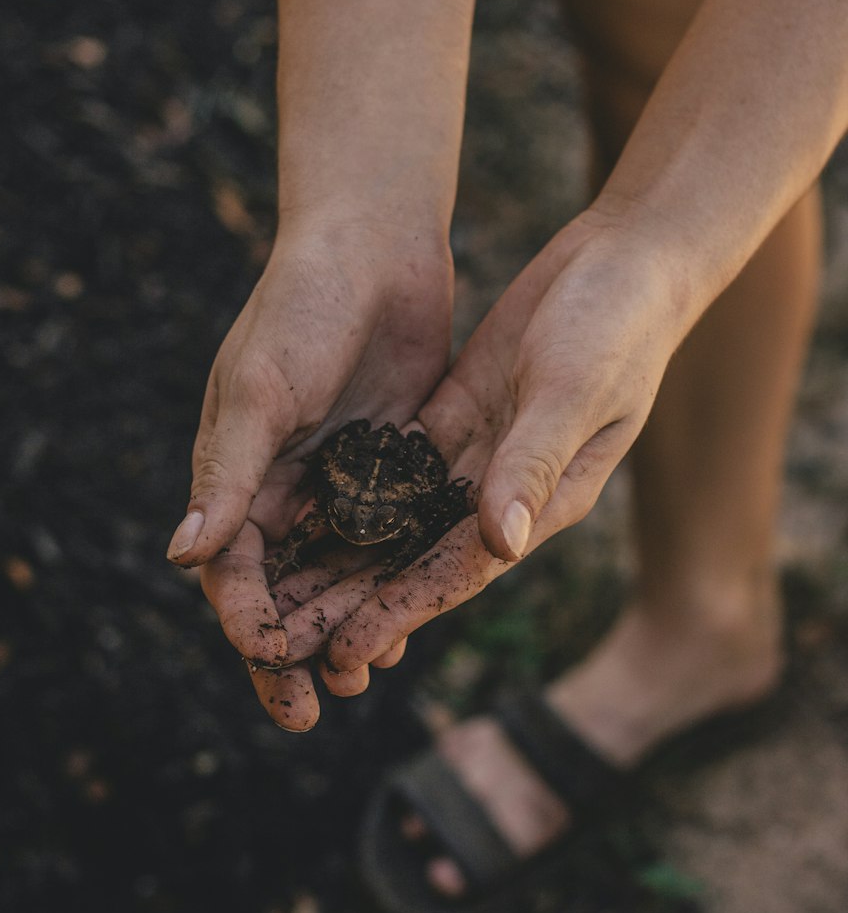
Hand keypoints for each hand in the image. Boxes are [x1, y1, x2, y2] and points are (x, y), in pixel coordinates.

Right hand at [167, 217, 454, 714]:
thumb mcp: (263, 389)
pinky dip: (389, 586)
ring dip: (342, 630)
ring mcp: (337, 483)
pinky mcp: (388, 469)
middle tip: (310, 713)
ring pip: (334, 578)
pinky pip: (385, 544)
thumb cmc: (302, 305)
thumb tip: (182, 557)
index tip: (272, 663)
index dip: (247, 621)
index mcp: (235, 475)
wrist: (374, 241)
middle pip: (280, 591)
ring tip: (363, 682)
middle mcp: (281, 489)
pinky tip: (409, 625)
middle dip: (290, 653)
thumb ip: (228, 473)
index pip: (231, 570)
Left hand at [271, 206, 697, 711]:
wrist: (632, 258)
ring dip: (341, 559)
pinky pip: (394, 464)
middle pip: (412, 562)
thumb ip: (533, 465)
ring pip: (396, 521)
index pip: (453, 573)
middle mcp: (503, 490)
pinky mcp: (457, 412)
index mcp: (540, 502)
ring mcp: (478, 452)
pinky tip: (295, 510)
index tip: (343, 655)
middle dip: (352, 606)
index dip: (397, 615)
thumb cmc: (620, 323)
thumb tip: (500, 547)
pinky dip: (349, 490)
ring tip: (280, 597)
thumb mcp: (573, 390)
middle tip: (287, 652)